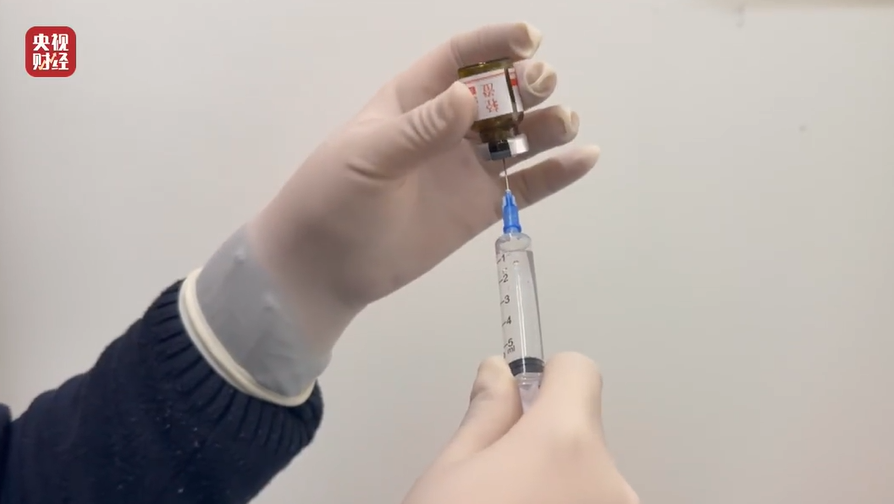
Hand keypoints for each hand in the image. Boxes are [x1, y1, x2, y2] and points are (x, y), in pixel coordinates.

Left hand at [248, 22, 599, 340]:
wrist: (326, 266)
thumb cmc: (333, 198)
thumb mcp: (369, 156)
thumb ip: (420, 129)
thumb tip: (470, 97)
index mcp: (413, 101)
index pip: (459, 59)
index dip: (494, 44)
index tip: (529, 40)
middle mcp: (446, 128)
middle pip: (498, 94)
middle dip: (525, 82)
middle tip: (543, 85)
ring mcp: (466, 168)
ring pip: (518, 137)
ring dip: (546, 124)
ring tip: (564, 122)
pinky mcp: (480, 206)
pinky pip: (526, 185)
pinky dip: (556, 173)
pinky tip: (584, 159)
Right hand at [402, 353, 637, 503]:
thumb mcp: (451, 473)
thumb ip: (485, 416)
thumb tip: (498, 375)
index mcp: (565, 441)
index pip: (579, 370)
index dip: (545, 379)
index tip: (519, 400)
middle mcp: (609, 478)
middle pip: (580, 428)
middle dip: (545, 440)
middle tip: (497, 477)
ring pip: (587, 472)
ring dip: (559, 480)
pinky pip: (594, 501)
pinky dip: (569, 503)